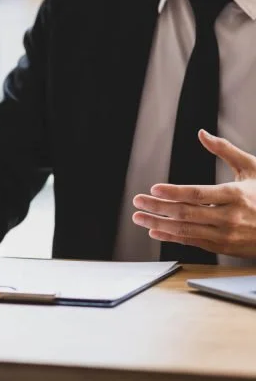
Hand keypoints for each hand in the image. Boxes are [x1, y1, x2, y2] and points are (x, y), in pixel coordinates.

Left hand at [133, 130, 255, 257]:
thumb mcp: (252, 168)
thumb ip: (226, 150)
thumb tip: (202, 133)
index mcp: (236, 195)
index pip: (199, 194)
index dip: (174, 192)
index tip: (154, 189)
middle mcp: (230, 217)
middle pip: (186, 213)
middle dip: (158, 208)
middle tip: (137, 202)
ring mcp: (226, 235)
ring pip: (186, 231)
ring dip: (158, 224)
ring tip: (139, 217)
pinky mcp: (222, 247)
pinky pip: (192, 242)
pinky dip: (171, 237)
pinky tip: (155, 231)